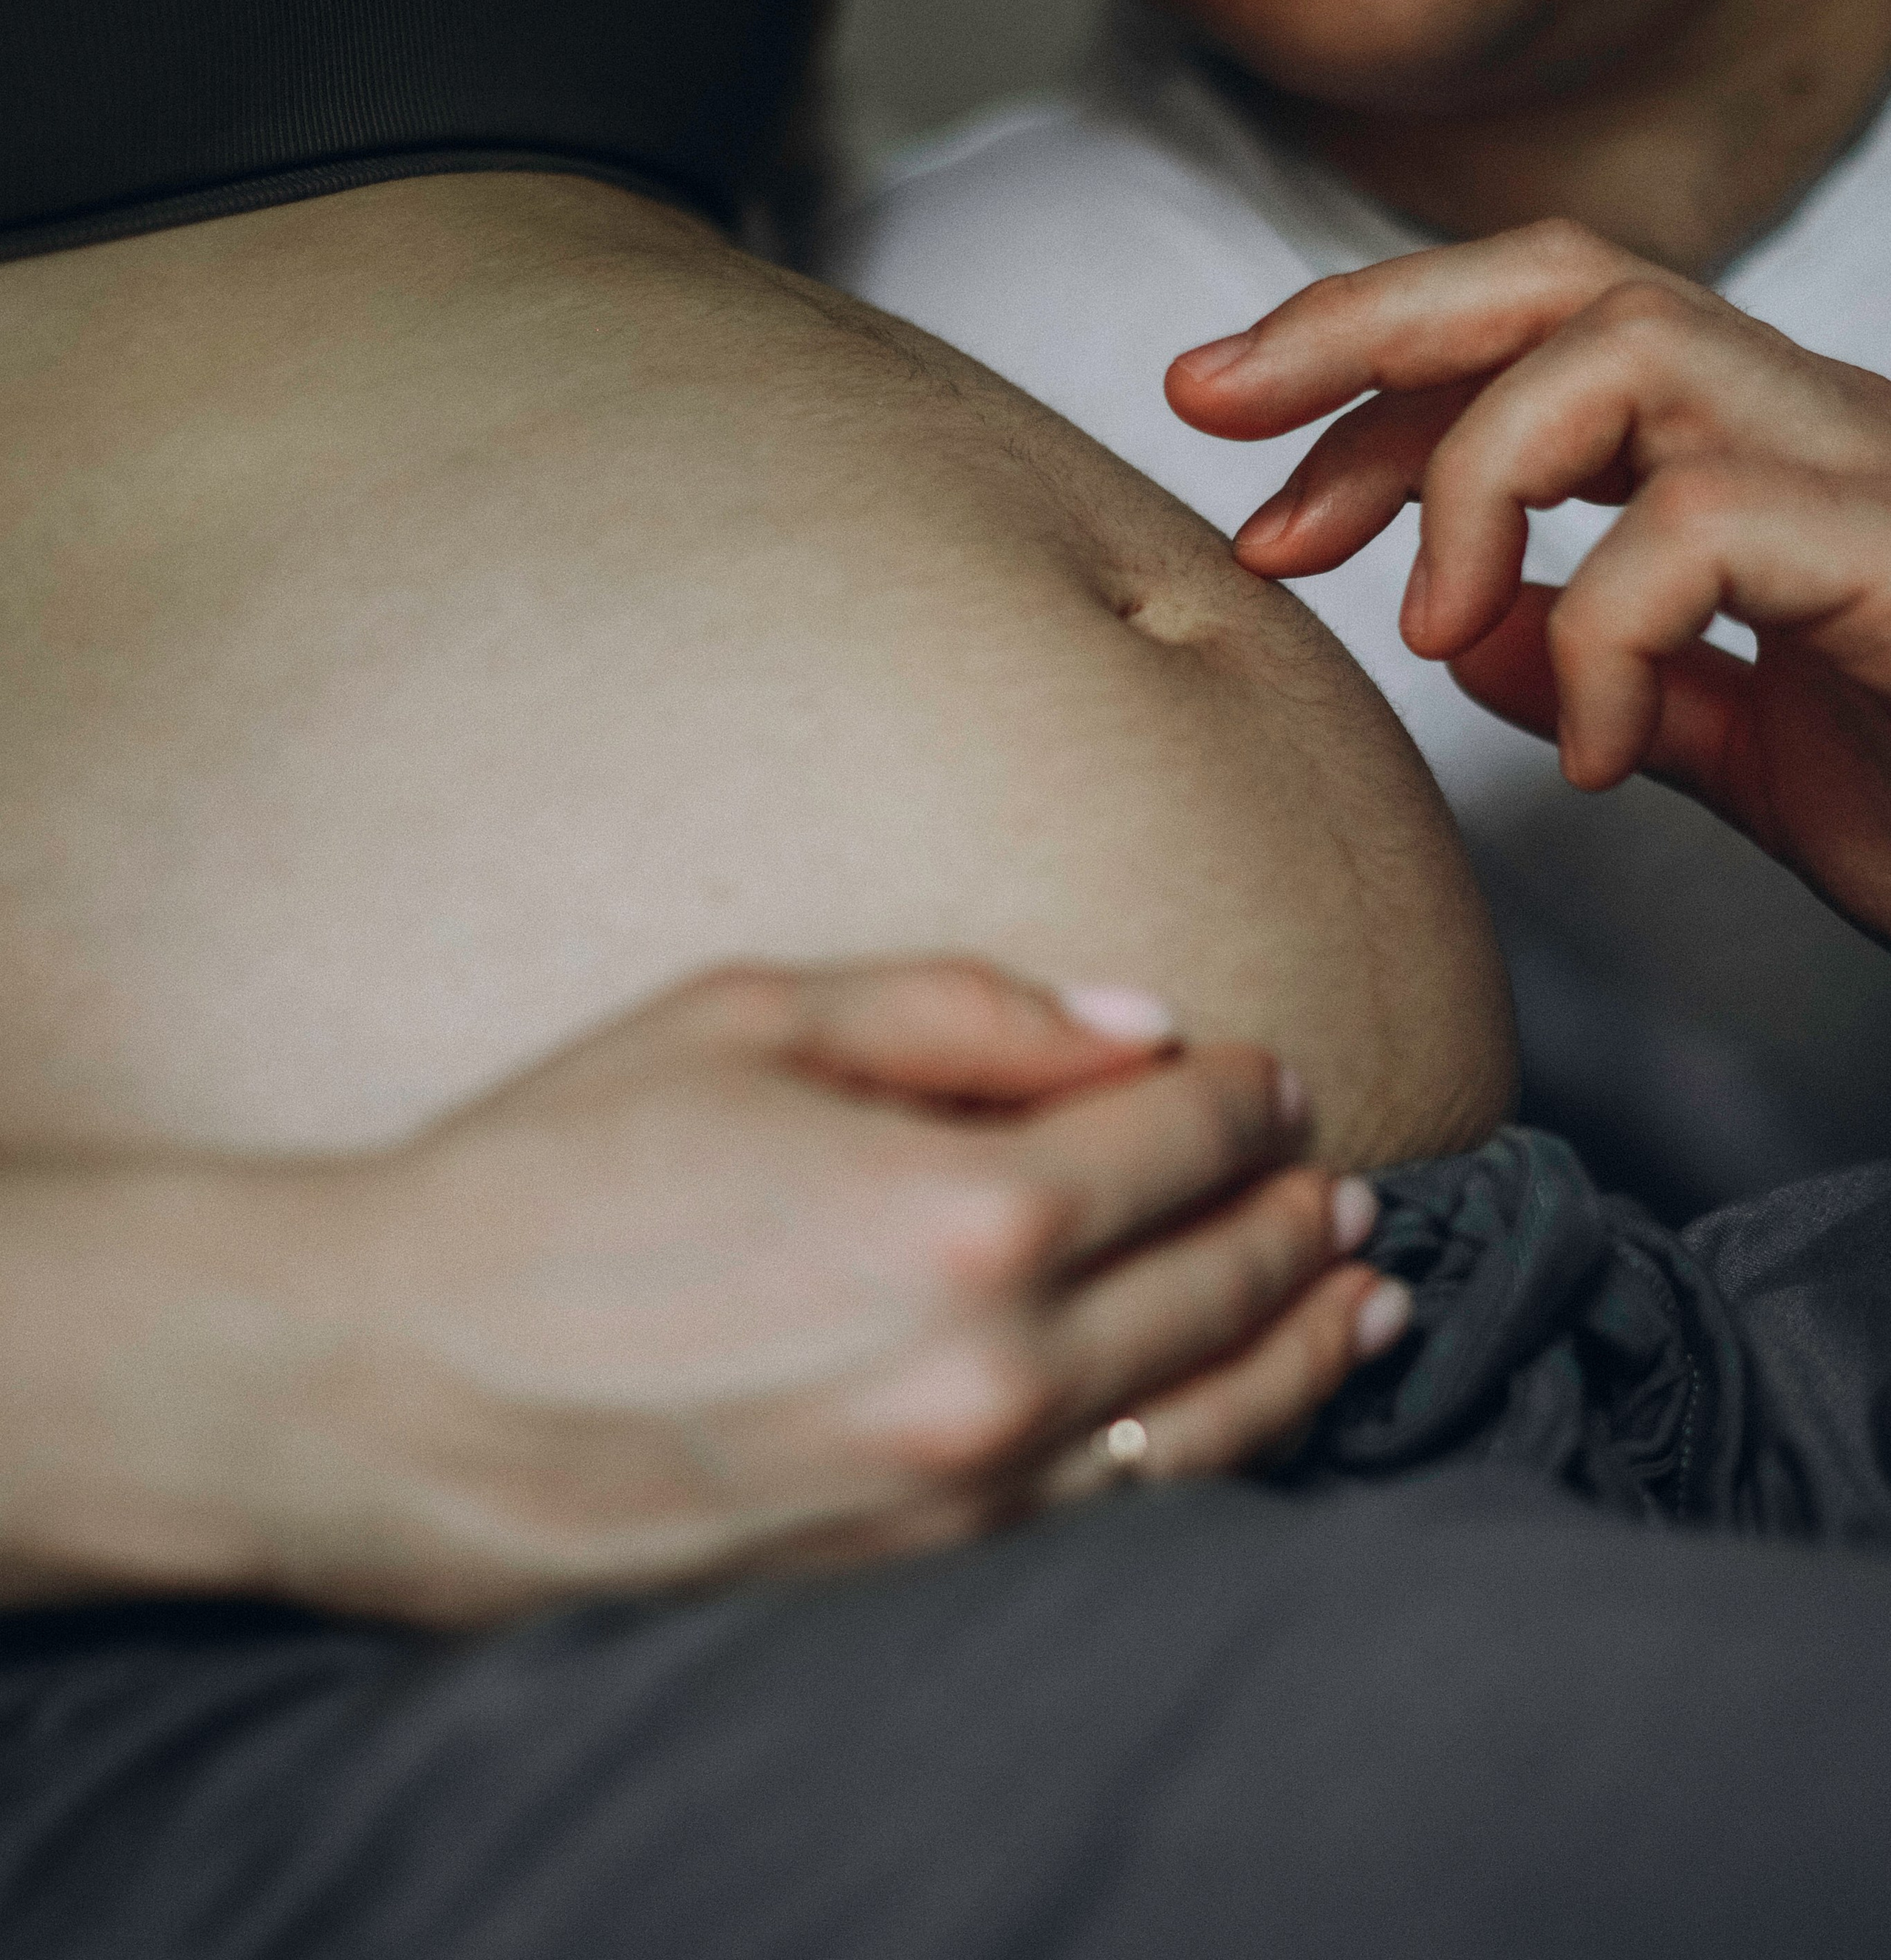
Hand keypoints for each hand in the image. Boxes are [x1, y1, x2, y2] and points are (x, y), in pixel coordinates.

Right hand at [1, 959, 1403, 1625]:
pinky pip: (1123, 1511)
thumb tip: (1133, 1025)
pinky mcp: (920, 1571)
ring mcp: (966, 1491)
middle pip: (1220, 1273)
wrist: (388, 1383)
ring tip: (1366, 1291)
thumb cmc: (550, 1177)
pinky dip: (1217, 1449)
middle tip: (1334, 1171)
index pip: (1179, 1134)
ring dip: (1304, 1343)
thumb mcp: (746, 1015)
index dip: (1246, 1094)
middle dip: (1293, 1209)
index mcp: (961, 1201)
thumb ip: (963, 1009)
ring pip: (1209, 1414)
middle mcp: (992, 1362)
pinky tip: (1252, 1409)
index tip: (1265, 1073)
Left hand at [1167, 220, 1890, 947]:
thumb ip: (1621, 674)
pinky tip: (1581, 744)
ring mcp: (1866, 475)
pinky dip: (1600, 632)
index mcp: (1757, 451)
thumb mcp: (1750, 746)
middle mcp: (1809, 424)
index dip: (1369, 370)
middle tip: (1205, 396)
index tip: (1234, 441)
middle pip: (1558, 276)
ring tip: (1429, 616)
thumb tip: (1473, 632)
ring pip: (1628, 346)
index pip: (1533, 334)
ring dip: (1474, 472)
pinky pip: (1705, 527)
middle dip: (1360, 321)